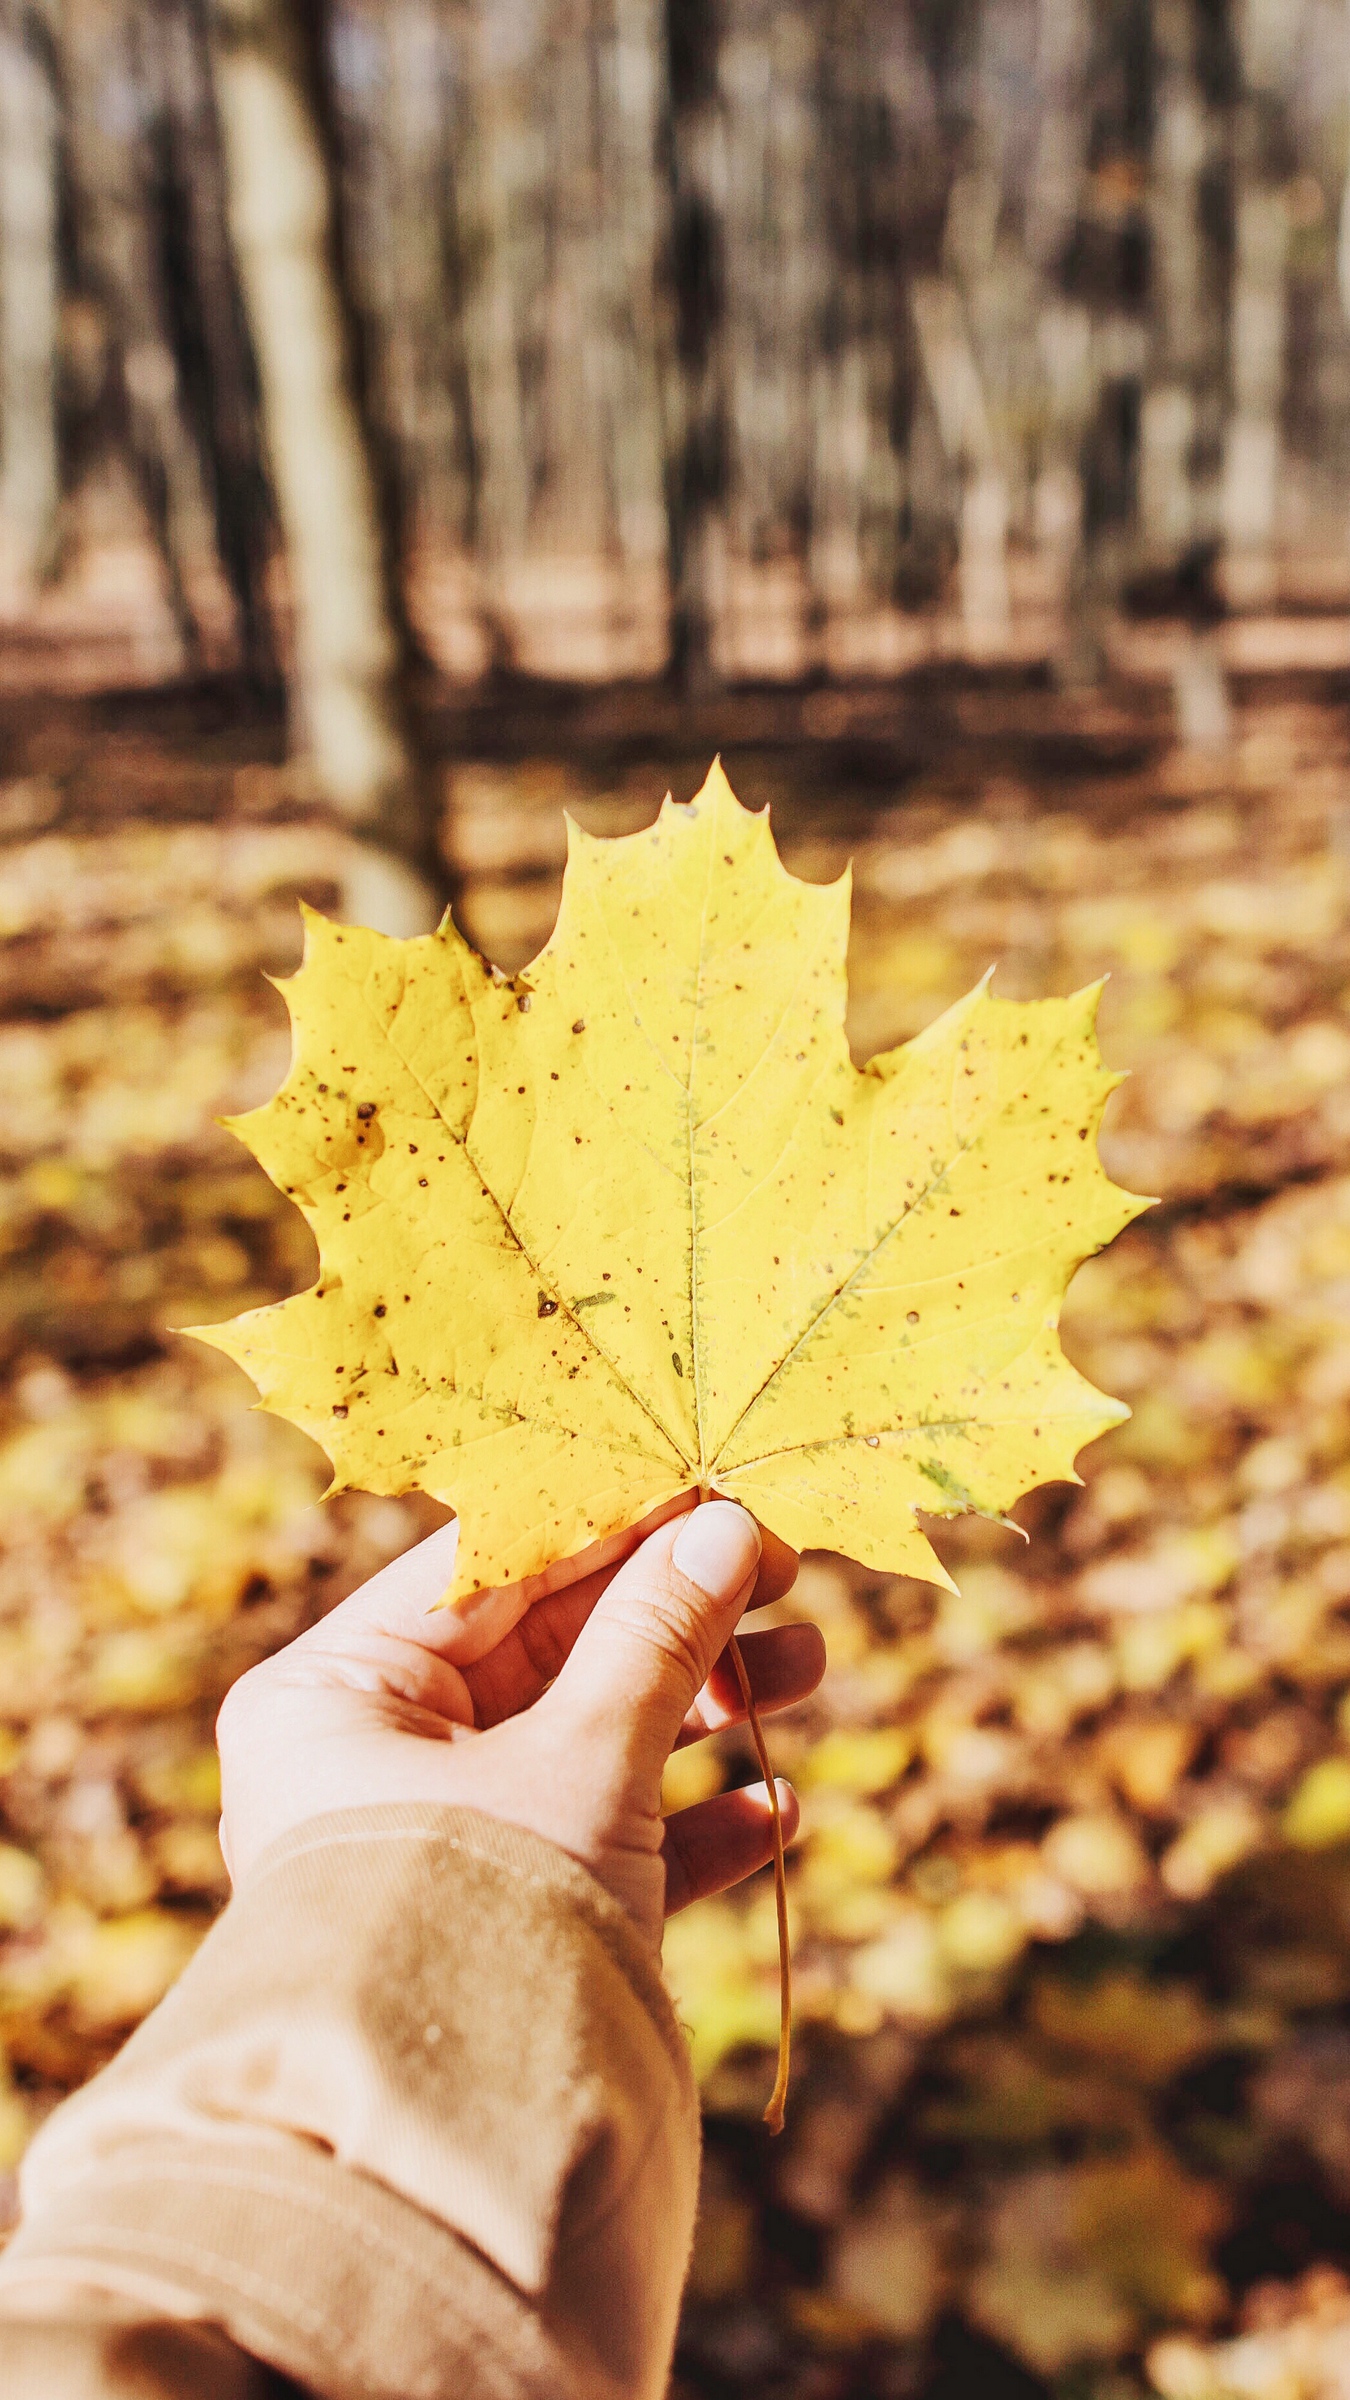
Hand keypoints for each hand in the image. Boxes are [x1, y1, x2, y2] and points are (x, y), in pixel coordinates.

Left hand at [216, 1498, 823, 1943]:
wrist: (446, 2159)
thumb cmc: (483, 1914)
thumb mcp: (583, 1756)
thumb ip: (657, 1636)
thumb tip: (725, 1528)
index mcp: (336, 1693)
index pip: (490, 1567)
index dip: (618, 1523)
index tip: (721, 1495)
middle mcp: (368, 1758)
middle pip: (546, 1650)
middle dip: (679, 1619)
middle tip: (788, 1579)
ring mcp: (435, 1843)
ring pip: (585, 1742)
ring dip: (704, 1710)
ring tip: (814, 1672)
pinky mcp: (500, 1922)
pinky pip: (597, 1846)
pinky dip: (686, 1826)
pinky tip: (776, 1814)